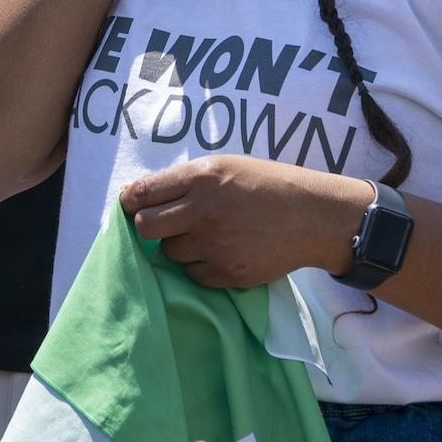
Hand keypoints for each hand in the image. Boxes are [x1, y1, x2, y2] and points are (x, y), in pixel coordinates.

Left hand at [120, 155, 370, 287]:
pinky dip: (200, 266)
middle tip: (164, 226)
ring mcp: (214, 244)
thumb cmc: (265, 185)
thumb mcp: (223, 167)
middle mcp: (203, 210)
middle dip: (147, 227)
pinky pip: (193, 274)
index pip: (142, 193)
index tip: (130, 207)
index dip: (129, 202)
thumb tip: (134, 195)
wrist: (311, 215)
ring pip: (169, 252)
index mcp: (201, 177)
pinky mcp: (226, 273)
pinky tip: (222, 251)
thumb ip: (182, 181)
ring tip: (207, 235)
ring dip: (179, 246)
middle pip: (144, 227)